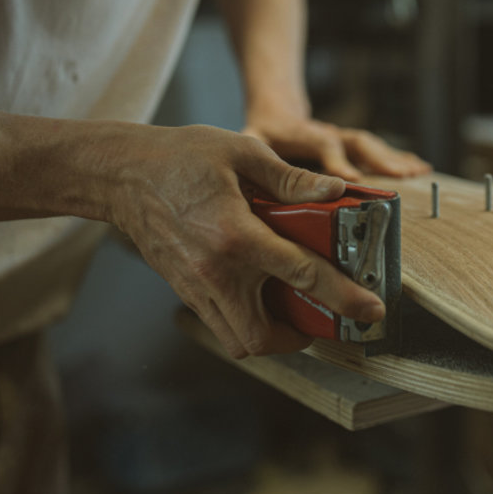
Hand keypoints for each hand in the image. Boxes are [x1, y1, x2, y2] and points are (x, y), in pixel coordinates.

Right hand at [108, 124, 384, 357]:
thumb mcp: (242, 152)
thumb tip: (335, 191)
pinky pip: (220, 326)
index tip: (371, 309)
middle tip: (326, 315)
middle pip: (266, 335)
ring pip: (240, 341)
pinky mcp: (185, 290)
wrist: (121, 174)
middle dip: (304, 335)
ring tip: (296, 311)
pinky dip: (247, 324)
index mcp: (236, 235)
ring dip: (274, 336)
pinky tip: (263, 296)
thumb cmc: (180, 157)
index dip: (344, 296)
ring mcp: (196, 287)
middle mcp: (215, 272)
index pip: (302, 276)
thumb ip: (291, 178)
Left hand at [243, 115, 430, 181]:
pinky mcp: (351, 146)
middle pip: (357, 143)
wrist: (278, 110)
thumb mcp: (251, 139)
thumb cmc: (264, 131)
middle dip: (379, 159)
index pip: (323, 146)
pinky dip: (400, 158)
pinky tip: (420, 168)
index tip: (352, 180)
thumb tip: (246, 174)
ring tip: (417, 172)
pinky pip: (379, 150)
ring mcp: (342, 139)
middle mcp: (328, 135)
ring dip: (395, 158)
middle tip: (400, 176)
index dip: (337, 163)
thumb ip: (251, 151)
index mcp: (304, 135)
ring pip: (372, 146)